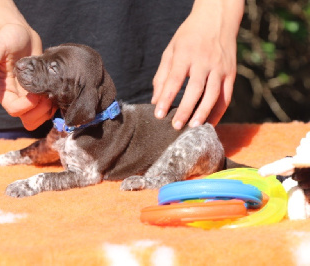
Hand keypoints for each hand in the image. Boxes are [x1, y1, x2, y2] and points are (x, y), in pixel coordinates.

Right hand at [0, 24, 55, 129]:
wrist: (21, 34)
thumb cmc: (8, 38)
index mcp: (1, 90)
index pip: (14, 109)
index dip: (27, 106)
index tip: (36, 93)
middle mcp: (13, 97)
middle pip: (26, 119)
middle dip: (39, 111)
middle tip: (47, 96)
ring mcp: (26, 98)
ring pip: (36, 119)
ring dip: (46, 112)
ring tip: (52, 96)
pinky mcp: (38, 95)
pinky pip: (45, 112)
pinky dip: (52, 108)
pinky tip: (55, 94)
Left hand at [152, 0, 242, 129]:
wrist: (217, 18)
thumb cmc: (189, 37)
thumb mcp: (171, 50)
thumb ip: (162, 75)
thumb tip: (156, 101)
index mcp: (186, 53)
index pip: (174, 79)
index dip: (166, 98)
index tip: (158, 114)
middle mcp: (204, 60)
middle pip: (195, 89)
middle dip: (185, 109)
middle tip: (175, 126)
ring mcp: (220, 67)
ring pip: (213, 94)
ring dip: (203, 112)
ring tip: (193, 127)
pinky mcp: (231, 73)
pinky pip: (226, 95)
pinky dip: (219, 111)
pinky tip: (210, 122)